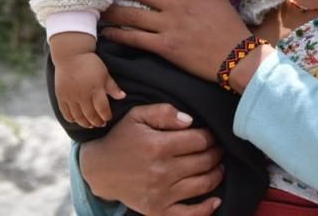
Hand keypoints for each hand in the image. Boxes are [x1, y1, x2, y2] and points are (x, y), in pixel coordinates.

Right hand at [53, 51, 123, 127]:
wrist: (71, 54)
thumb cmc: (90, 63)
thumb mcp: (104, 73)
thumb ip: (112, 86)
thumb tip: (123, 96)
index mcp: (96, 88)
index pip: (103, 109)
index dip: (106, 116)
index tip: (108, 118)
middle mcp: (83, 94)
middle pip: (91, 115)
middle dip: (97, 122)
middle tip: (100, 124)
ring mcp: (71, 96)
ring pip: (78, 116)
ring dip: (85, 123)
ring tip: (89, 124)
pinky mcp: (61, 95)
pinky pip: (65, 112)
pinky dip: (71, 118)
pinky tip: (76, 120)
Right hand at [80, 103, 223, 214]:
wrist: (100, 170)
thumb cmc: (121, 139)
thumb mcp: (137, 116)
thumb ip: (164, 112)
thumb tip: (190, 121)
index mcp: (157, 146)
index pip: (199, 140)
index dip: (210, 136)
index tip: (210, 136)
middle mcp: (161, 171)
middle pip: (204, 161)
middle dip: (216, 153)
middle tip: (218, 149)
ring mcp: (160, 194)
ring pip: (203, 184)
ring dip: (216, 174)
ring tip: (218, 166)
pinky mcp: (158, 210)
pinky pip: (189, 214)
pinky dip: (207, 208)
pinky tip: (215, 200)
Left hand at [102, 0, 251, 81]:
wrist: (237, 57)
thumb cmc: (231, 29)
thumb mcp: (224, 2)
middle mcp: (176, 5)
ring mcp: (169, 26)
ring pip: (133, 15)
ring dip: (113, 11)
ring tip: (98, 9)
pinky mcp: (165, 46)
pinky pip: (136, 39)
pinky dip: (119, 36)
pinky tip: (107, 34)